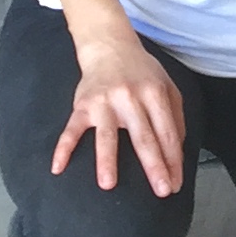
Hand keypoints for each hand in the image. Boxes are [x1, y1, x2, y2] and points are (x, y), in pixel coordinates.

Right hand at [55, 30, 183, 195]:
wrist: (110, 46)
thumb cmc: (141, 72)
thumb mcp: (166, 86)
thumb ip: (175, 116)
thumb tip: (177, 150)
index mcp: (154, 94)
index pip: (167, 132)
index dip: (173, 160)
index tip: (175, 184)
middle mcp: (131, 97)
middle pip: (143, 136)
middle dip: (154, 165)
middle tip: (161, 190)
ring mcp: (105, 102)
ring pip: (107, 134)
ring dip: (107, 160)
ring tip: (108, 184)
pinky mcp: (82, 105)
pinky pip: (71, 130)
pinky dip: (63, 148)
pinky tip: (58, 167)